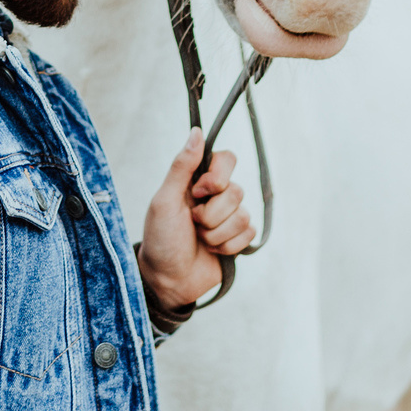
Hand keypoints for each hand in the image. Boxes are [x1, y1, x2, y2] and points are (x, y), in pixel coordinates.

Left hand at [136, 129, 254, 311]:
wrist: (168, 280)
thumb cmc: (161, 239)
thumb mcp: (165, 200)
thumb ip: (182, 166)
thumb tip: (196, 131)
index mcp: (197, 181)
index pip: (227, 159)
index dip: (218, 177)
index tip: (198, 192)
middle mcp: (216, 196)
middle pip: (236, 191)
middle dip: (211, 214)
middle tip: (192, 222)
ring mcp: (228, 218)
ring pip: (243, 215)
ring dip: (216, 233)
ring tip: (199, 239)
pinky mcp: (237, 239)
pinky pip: (249, 234)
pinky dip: (228, 246)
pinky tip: (212, 251)